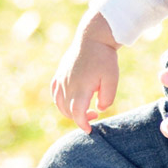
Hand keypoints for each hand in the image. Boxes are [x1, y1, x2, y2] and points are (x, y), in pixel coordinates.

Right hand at [50, 10, 120, 132]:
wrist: (93, 37)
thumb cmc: (105, 58)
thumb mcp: (112, 79)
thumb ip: (107, 98)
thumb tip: (98, 108)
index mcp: (81, 87)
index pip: (76, 113)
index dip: (82, 124)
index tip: (89, 130)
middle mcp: (68, 85)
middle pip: (67, 110)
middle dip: (79, 118)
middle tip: (93, 115)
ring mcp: (62, 79)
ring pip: (58, 103)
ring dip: (68, 111)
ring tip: (82, 109)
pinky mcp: (60, 73)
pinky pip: (54, 91)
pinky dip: (59, 100)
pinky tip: (68, 100)